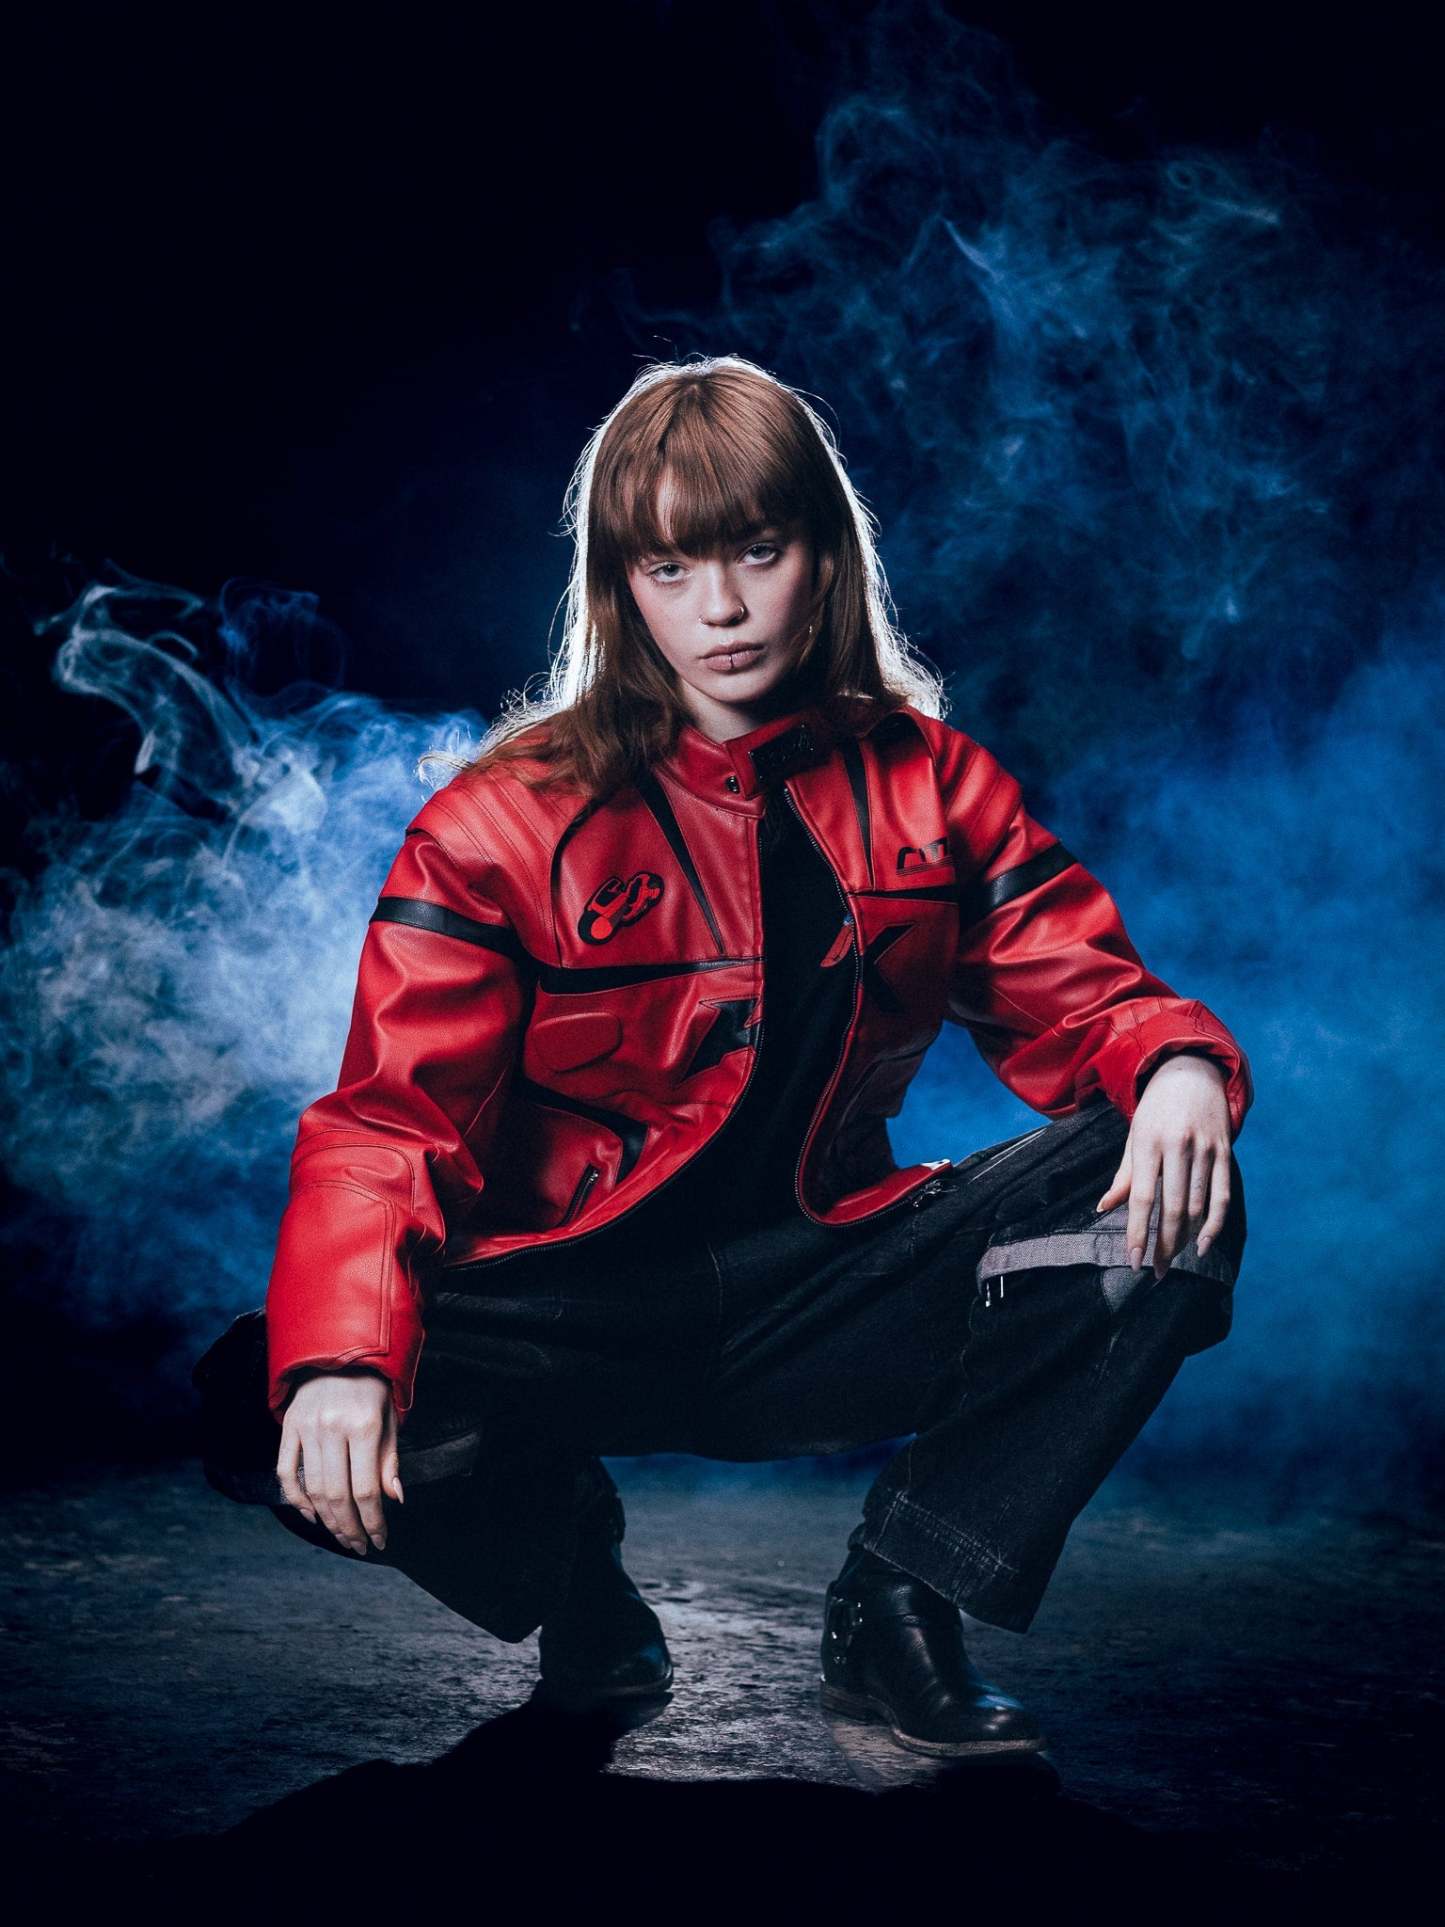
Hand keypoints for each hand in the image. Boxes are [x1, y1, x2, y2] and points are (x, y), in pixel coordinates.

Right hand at [276, 1371, 403, 1554]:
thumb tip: (394, 1500)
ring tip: (342, 1536)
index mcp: (364, 1426)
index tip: (380, 1540)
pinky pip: (286, 1472)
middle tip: (360, 1546)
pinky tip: (313, 1516)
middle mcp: (333, 1428)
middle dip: (350, 1528)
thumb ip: (389, 1461)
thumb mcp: (389, 1420)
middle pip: (338, 1495)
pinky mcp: (288, 1427)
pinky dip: (297, 1499)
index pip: (367, 1489)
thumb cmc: (372, 1391)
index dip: (374, 1521)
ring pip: (313, 1489)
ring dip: (327, 1520)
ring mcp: (307, 1428)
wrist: (339, 1353)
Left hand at [1094, 1053, 1232, 1280]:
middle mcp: (1178, 1147)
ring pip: (1198, 1205)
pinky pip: (1222, 1195)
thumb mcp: (1134, 1136)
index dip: (1137, 1233)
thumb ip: (1123, 1175)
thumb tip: (1103, 1208)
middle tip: (1157, 1272)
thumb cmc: (1156, 1111)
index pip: (1142, 1198)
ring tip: (1174, 1259)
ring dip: (1186, 1239)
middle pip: (1172, 1208)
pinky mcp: (1225, 1152)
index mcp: (1148, 1143)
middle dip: (1164, 1245)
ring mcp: (1205, 1149)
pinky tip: (1204, 1244)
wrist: (1191, 1072)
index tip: (1132, 1262)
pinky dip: (1215, 1223)